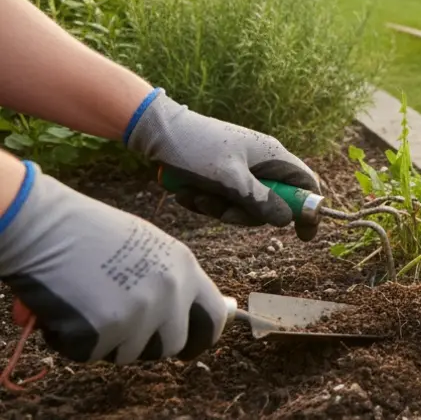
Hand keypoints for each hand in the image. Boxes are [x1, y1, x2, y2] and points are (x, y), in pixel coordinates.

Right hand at [0, 161, 227, 363]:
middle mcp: (170, 291)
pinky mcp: (106, 329)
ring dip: (107, 341)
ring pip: (129, 353)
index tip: (189, 348)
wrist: (46, 227)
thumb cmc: (88, 232)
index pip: (213, 316)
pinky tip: (65, 310)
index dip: (202, 337)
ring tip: (86, 305)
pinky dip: (73, 342)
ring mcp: (140, 312)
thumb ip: (167, 279)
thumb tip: (179, 315)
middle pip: (171, 345)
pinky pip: (92, 355)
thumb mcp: (147, 247)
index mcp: (183, 267)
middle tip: (119, 329)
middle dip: (146, 345)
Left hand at [125, 90, 321, 239]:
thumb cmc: (195, 149)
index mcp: (272, 156)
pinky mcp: (222, 175)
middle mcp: (262, 163)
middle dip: (244, 213)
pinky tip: (185, 192)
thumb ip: (260, 201)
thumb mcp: (229, 179)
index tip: (303, 236)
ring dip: (218, 208)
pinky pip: (224, 200)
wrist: (157, 131)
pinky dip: (206, 201)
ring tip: (194, 196)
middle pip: (272, 203)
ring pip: (244, 205)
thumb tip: (286, 220)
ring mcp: (242, 169)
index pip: (306, 184)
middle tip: (220, 211)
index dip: (309, 210)